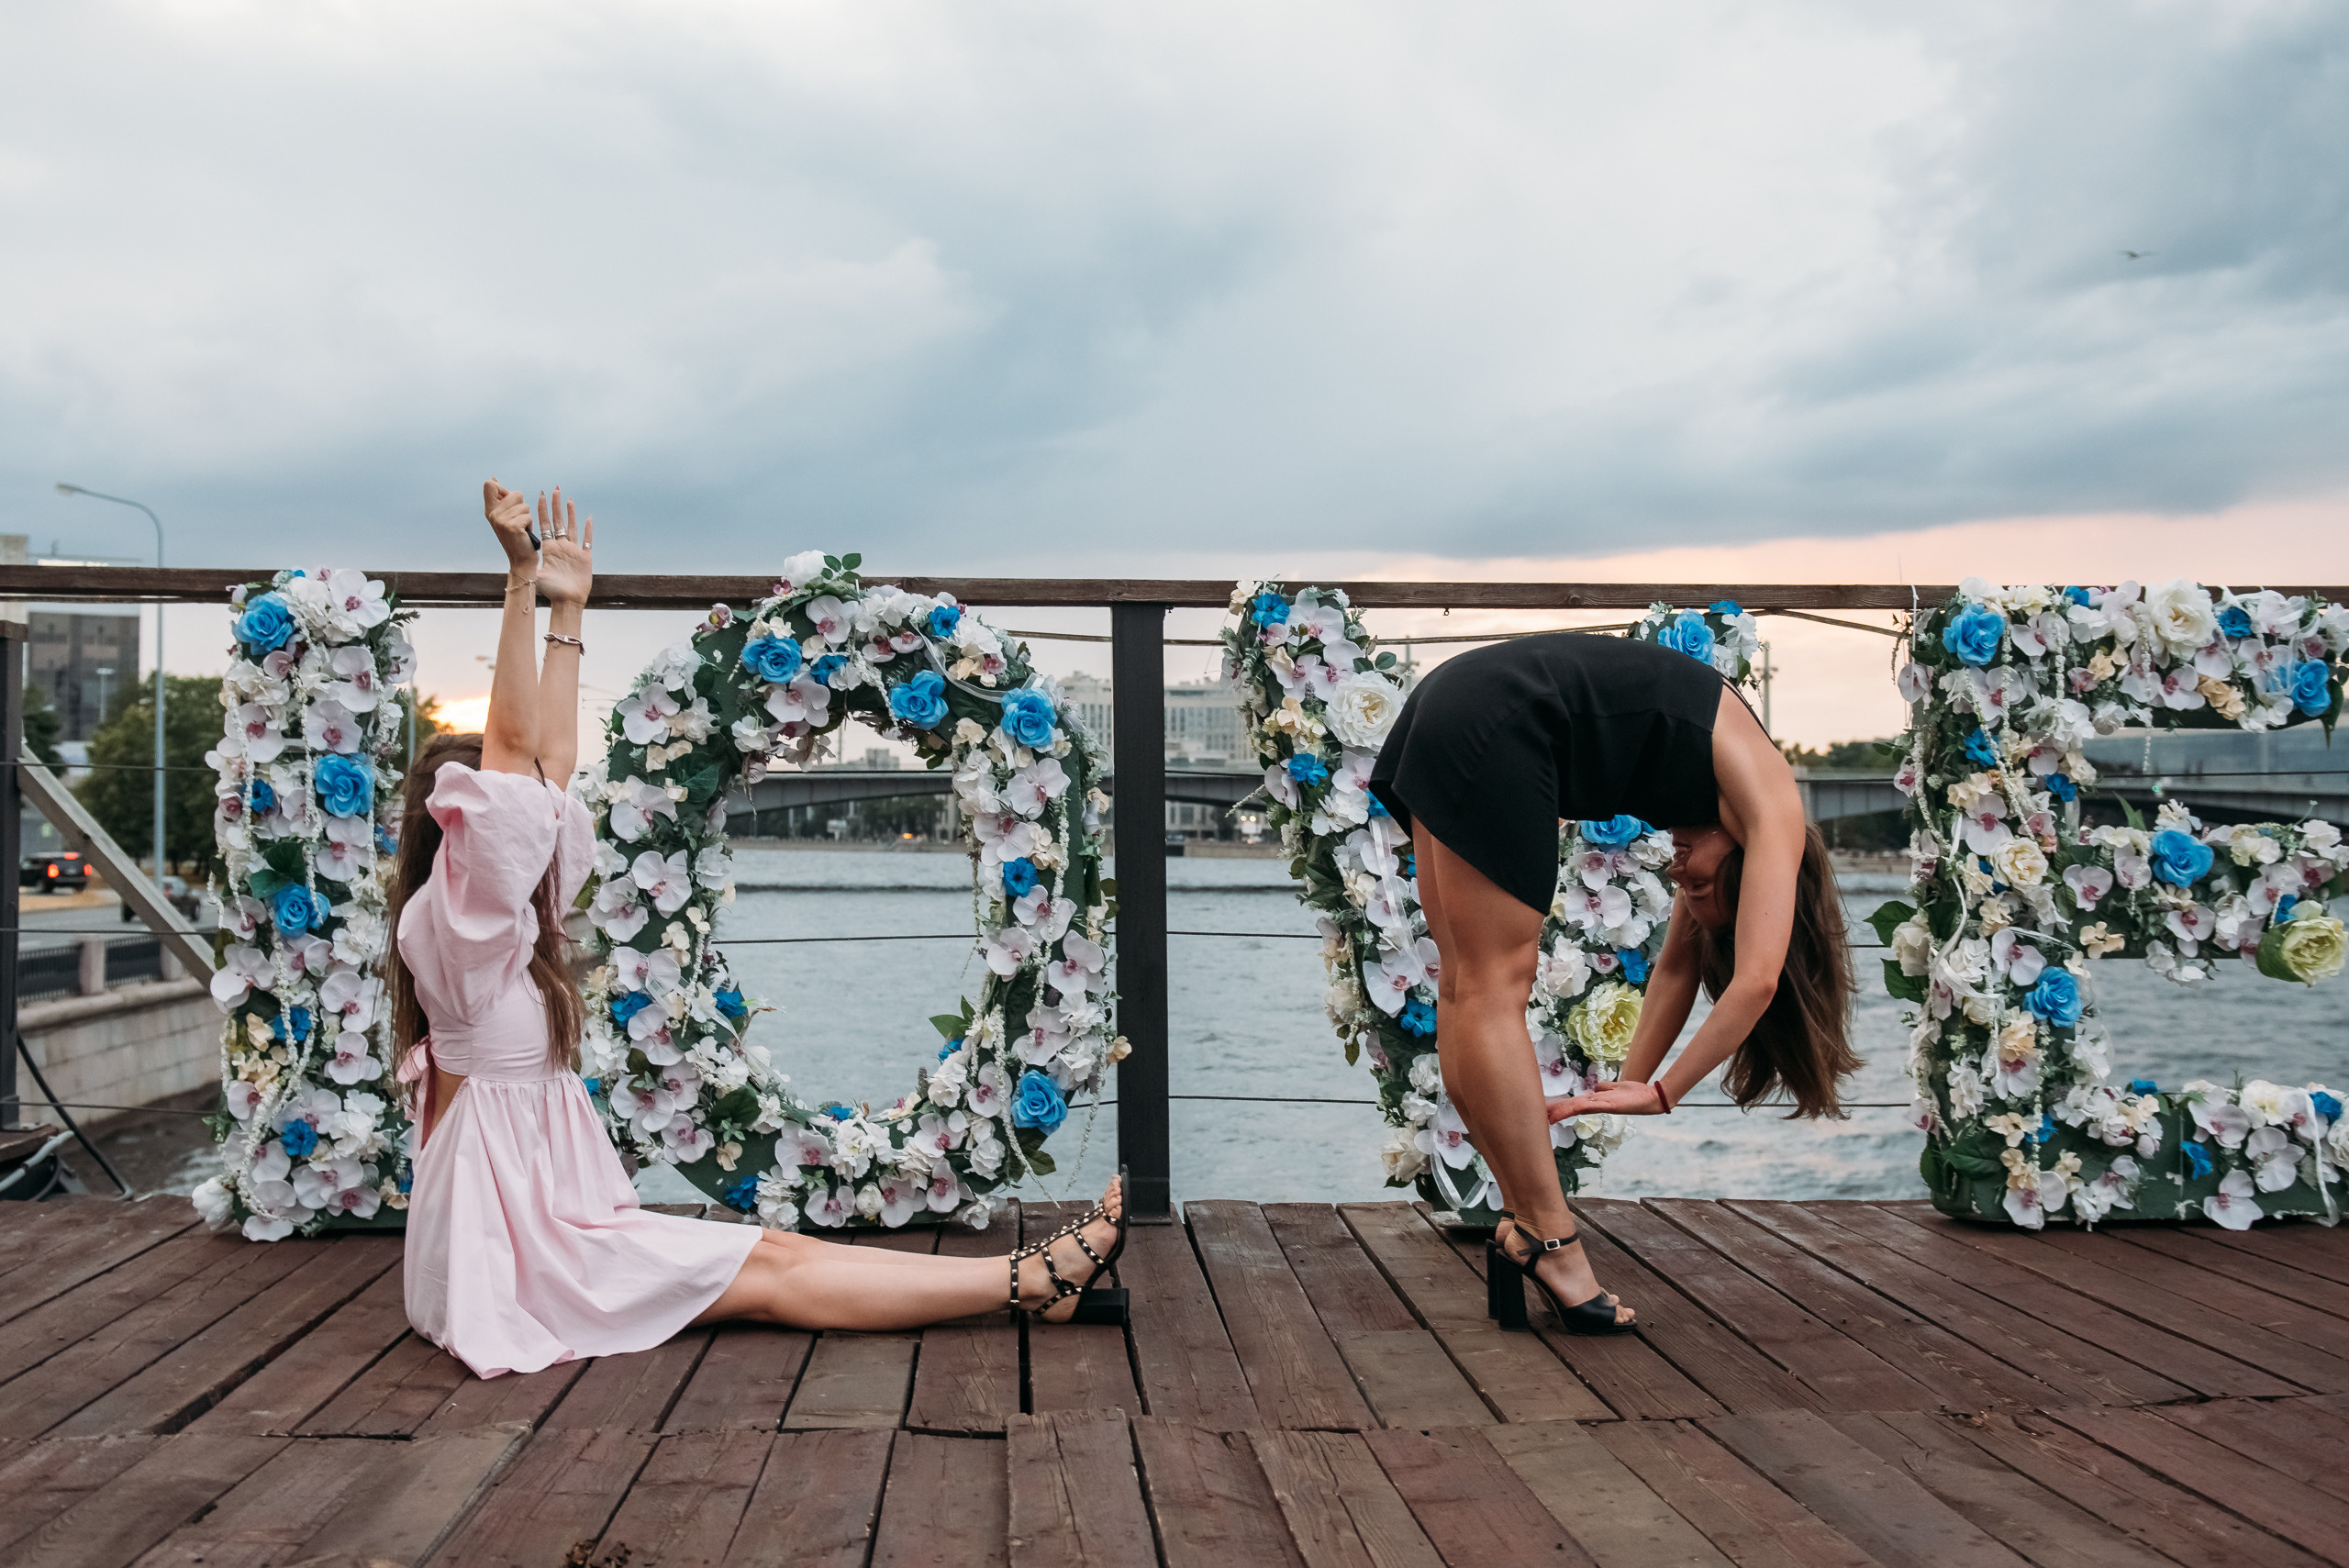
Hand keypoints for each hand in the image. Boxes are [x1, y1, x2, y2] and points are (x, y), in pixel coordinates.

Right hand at [483, 478, 536, 570]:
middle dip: (522, 506)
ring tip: (521, 528)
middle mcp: (493, 514)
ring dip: (527, 516)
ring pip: (525, 505)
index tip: (507, 503)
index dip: (503, 490)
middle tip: (517, 520)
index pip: (489, 485)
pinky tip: (524, 533)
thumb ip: (500, 497)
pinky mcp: (512, 526)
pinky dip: (530, 524)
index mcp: (489, 509)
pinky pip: (528, 516)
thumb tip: (492, 479)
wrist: (520, 558)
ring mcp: (501, 520)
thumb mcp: (504, 514)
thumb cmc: (516, 534)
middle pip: (515, 493)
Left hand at [534, 488, 593, 606]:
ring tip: (568, 499)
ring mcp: (573, 551)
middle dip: (555, 506)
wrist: (567, 601)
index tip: (539, 496)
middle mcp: (560, 547)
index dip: (542, 510)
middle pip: (558, 522)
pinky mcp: (584, 557)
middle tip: (554, 490)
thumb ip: (531, 566)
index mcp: (548, 549)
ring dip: (570, 513)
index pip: (545, 525)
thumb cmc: (552, 591)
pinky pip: (586, 540)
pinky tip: (588, 518)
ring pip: (571, 527)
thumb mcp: (538, 576)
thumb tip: (519, 561)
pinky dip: (587, 529)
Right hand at [1546, 1080, 1668, 1119]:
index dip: (1559, 1107)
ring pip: (1576, 1107)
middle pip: (1571, 1107)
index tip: (1545, 1110)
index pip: (1573, 1104)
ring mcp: (1602, 1106)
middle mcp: (1596, 1105)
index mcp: (1596, 1101)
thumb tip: (1594, 1087)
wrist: (1652, 1098)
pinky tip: (1566, 1109)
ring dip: (1561, 1111)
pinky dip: (1576, 1107)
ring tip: (1547, 1116)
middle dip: (1555, 1111)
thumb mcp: (1616, 1087)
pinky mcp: (1609, 1105)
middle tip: (1539, 1116)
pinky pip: (1589, 1106)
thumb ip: (1603, 1087)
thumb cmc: (1635, 1093)